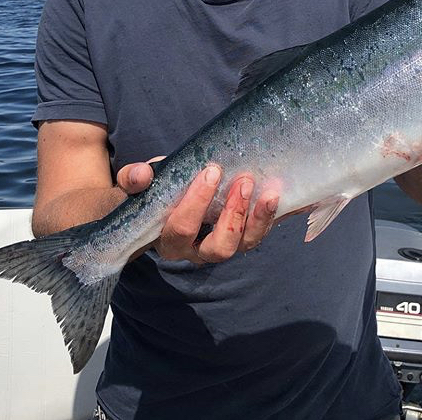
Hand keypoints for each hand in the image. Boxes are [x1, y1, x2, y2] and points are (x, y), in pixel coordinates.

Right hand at [117, 159, 279, 265]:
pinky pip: (261, 232)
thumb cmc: (151, 193)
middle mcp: (197, 250)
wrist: (163, 201)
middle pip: (219, 249)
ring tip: (269, 191)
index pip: (181, 230)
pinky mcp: (242, 234)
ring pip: (245, 245)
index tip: (211, 171)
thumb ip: (134, 180)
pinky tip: (288, 197)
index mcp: (168, 240)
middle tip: (243, 181)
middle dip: (233, 217)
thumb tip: (141, 176)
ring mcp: (223, 244)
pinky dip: (276, 217)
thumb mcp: (136, 184)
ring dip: (259, 219)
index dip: (196, 204)